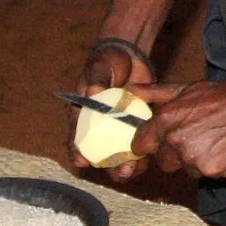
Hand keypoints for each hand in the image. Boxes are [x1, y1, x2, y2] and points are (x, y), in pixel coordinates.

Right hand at [69, 39, 157, 178]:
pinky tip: (149, 158)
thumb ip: (97, 79)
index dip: (77, 152)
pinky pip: (140, 144)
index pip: (77, 138)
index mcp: (84, 116)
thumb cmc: (107, 60)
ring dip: (126, 165)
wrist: (130, 55)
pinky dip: (143, 153)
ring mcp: (120, 129)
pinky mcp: (138, 126)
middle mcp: (101, 127)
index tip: (81, 161)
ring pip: (121, 154)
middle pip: (101, 154)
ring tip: (132, 170)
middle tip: (119, 171)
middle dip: (108, 166)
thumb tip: (93, 91)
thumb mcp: (100, 68)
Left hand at [133, 74, 225, 180]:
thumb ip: (155, 93)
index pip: (141, 144)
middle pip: (164, 163)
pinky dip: (216, 166)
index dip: (149, 146)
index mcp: (166, 119)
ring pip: (187, 170)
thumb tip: (131, 91)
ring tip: (215, 141)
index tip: (158, 144)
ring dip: (197, 161)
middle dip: (176, 155)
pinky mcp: (214, 170)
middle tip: (196, 139)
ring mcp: (195, 158)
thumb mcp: (186, 89)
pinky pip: (208, 175)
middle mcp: (177, 141)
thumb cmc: (222, 95)